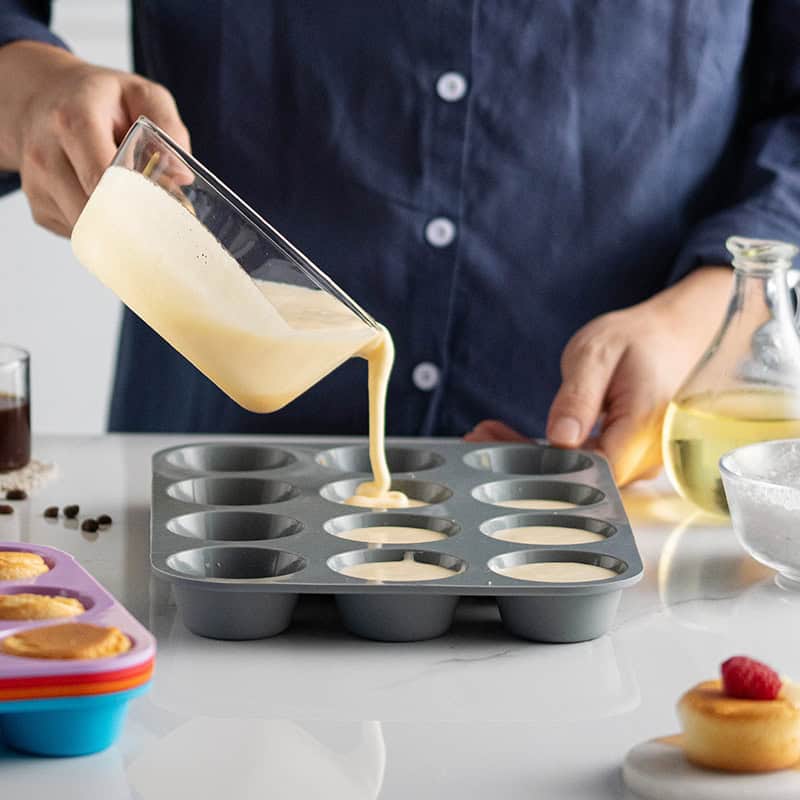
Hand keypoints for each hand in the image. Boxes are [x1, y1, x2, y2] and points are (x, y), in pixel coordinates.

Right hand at [0, 41, 189, 236]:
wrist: (39, 97)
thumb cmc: (99, 100)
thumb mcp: (141, 93)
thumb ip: (167, 127)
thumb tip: (181, 177)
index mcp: (73, 120)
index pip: (102, 177)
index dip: (136, 199)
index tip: (163, 208)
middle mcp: (45, 153)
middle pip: (94, 211)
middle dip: (132, 222)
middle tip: (160, 220)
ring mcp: (36, 185)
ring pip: (88, 229)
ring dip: (118, 228)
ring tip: (134, 207)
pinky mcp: (38, 208)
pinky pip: (79, 234)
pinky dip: (101, 228)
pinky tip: (107, 205)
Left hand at [465, 267, 731, 484]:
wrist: (674, 336)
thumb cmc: (638, 339)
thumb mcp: (598, 354)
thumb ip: (579, 397)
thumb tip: (561, 440)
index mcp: (640, 430)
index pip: (588, 470)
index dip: (541, 469)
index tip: (497, 451)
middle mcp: (641, 457)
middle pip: (576, 478)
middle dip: (523, 463)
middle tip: (476, 439)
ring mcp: (633, 461)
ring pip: (574, 473)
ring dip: (528, 456)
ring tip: (484, 435)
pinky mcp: (620, 456)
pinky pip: (580, 463)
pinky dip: (543, 451)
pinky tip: (508, 437)